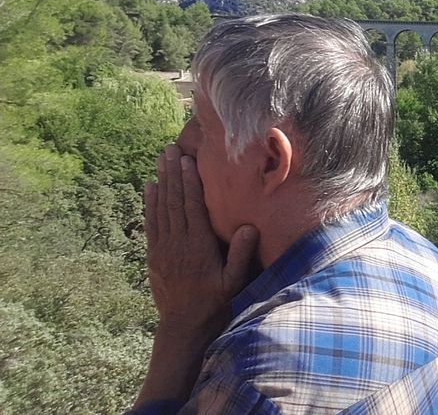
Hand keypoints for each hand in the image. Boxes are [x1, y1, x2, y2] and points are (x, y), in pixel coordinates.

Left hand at [144, 144, 258, 337]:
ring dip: (161, 182)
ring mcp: (163, 248)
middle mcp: (178, 243)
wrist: (184, 326)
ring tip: (160, 160)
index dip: (189, 182)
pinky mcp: (154, 255)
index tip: (188, 160)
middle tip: (170, 149)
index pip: (192, 207)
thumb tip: (248, 226)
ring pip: (161, 208)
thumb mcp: (234, 282)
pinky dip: (150, 204)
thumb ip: (240, 255)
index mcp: (199, 246)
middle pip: (174, 201)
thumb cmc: (215, 302)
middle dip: (173, 174)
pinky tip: (150, 188)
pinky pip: (151, 223)